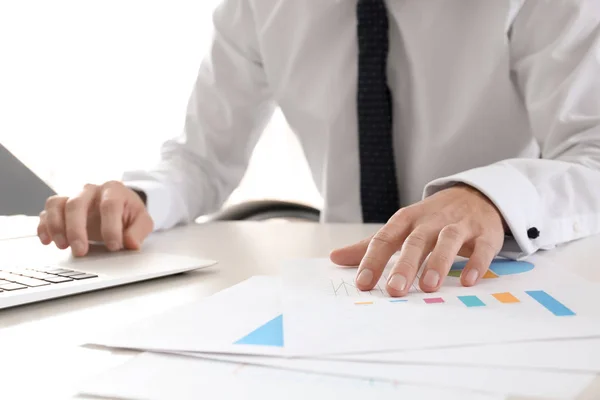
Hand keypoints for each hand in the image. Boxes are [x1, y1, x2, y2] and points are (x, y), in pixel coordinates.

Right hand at [37, 181, 152, 256]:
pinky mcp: (61, 207)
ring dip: (56, 226)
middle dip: (76, 229)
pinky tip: (47, 241)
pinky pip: (46, 212)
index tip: (114, 246)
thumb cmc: (129, 213)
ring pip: (56, 204)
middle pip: (77, 203)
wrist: (120, 206)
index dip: (111, 227)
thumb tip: (131, 244)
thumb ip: (139, 232)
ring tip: (62, 246)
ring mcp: (73, 197)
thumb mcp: (142, 221)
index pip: (110, 205)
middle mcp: (91, 190)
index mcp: (114, 190)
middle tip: (80, 251)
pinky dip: (44, 226)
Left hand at [330, 185, 505, 296]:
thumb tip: (334, 257)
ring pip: (447, 241)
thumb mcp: (400, 227)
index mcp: (406, 221)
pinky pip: (482, 248)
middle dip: (405, 265)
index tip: (362, 283)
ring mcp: (459, 225)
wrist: (475, 195)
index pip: (385, 239)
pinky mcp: (485, 233)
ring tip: (429, 286)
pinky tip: (468, 280)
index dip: (373, 260)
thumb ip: (370, 245)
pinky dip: (476, 263)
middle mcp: (430, 221)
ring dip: (438, 263)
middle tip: (395, 289)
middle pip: (415, 241)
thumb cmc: (430, 218)